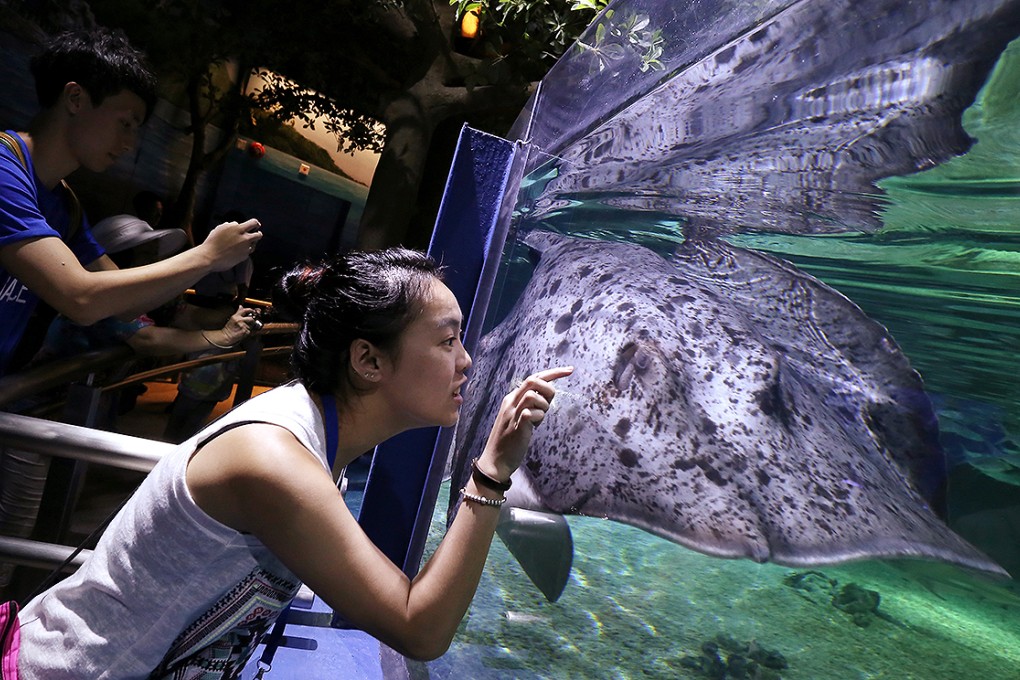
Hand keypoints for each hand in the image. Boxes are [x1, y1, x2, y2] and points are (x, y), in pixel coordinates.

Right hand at [201, 218, 261, 270]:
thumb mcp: (220, 229)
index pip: (253, 223)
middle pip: (258, 234)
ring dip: (251, 243)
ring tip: (245, 243)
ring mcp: (245, 248)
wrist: (209, 257)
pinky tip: (239, 250)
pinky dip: (246, 250)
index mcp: (238, 228)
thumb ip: (230, 226)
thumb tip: (236, 224)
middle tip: (255, 234)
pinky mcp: (244, 256)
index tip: (256, 225)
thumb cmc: (212, 242)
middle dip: (257, 234)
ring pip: (254, 244)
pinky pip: (248, 251)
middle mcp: (244, 238)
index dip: (255, 224)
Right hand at [215, 306, 260, 346]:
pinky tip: (243, 331)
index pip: (245, 310)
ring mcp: (243, 326)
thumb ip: (238, 312)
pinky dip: (248, 331)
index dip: (250, 310)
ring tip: (244, 328)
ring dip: (250, 326)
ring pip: (251, 325)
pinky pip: (250, 330)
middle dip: (252, 320)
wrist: (227, 336)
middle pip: (251, 318)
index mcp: (236, 316)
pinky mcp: (245, 332)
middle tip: (250, 322)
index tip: (252, 311)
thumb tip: (241, 306)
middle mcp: (240, 320)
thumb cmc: (229, 328)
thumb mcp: (232, 318)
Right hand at [477, 366, 573, 481]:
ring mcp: (512, 413)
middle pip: (532, 380)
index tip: (570, 370)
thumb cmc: (510, 440)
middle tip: (551, 402)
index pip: (533, 378)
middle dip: (549, 387)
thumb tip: (546, 397)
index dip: (553, 372)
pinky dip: (538, 417)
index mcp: (512, 398)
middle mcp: (511, 402)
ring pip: (532, 395)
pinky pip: (531, 413)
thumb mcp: (518, 417)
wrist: (495, 461)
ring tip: (538, 420)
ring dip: (543, 405)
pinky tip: (534, 427)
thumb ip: (529, 405)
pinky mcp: (517, 425)